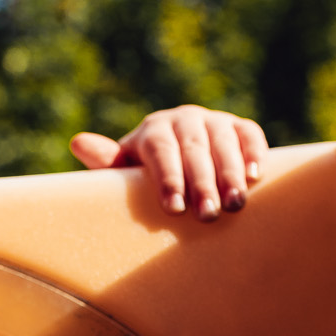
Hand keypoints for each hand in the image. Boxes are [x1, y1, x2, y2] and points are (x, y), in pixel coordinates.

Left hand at [70, 106, 267, 221]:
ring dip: (231, 174)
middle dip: (202, 184)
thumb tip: (78, 143)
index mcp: (153, 130)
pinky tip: (257, 176)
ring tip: (236, 204)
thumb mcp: (124, 173)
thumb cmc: (145, 178)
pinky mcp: (238, 127)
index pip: (160, 150)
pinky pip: (249, 134)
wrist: (178, 164)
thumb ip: (107, 163)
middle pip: (193, 149)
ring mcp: (213, 121)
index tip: (174, 209)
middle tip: (208, 216)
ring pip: (223, 143)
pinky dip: (254, 152)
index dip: (168, 178)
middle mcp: (183, 119)